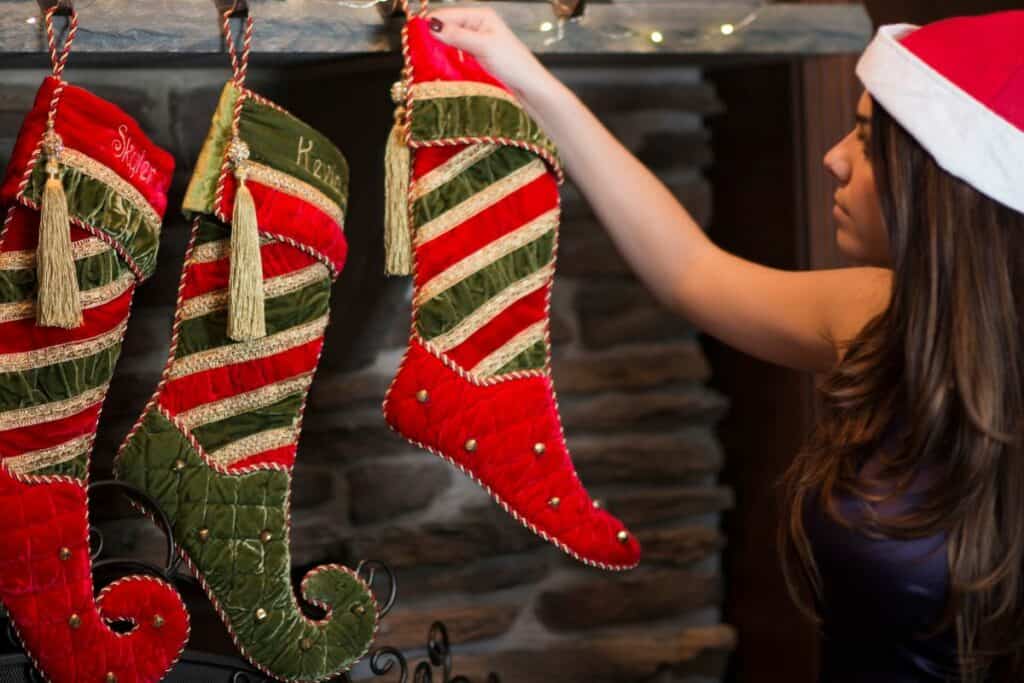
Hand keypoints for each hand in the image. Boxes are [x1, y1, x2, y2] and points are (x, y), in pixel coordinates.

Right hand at [425, 7, 552, 101]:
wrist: (529, 88)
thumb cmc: (514, 64)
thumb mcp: (483, 46)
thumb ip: (458, 35)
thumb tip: (432, 27)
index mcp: (480, 16)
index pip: (446, 14)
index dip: (430, 25)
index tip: (414, 39)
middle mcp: (477, 26)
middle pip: (446, 27)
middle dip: (433, 39)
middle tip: (418, 53)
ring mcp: (476, 42)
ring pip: (449, 42)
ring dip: (439, 51)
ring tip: (426, 62)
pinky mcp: (475, 58)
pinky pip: (455, 55)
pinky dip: (447, 60)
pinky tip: (440, 67)